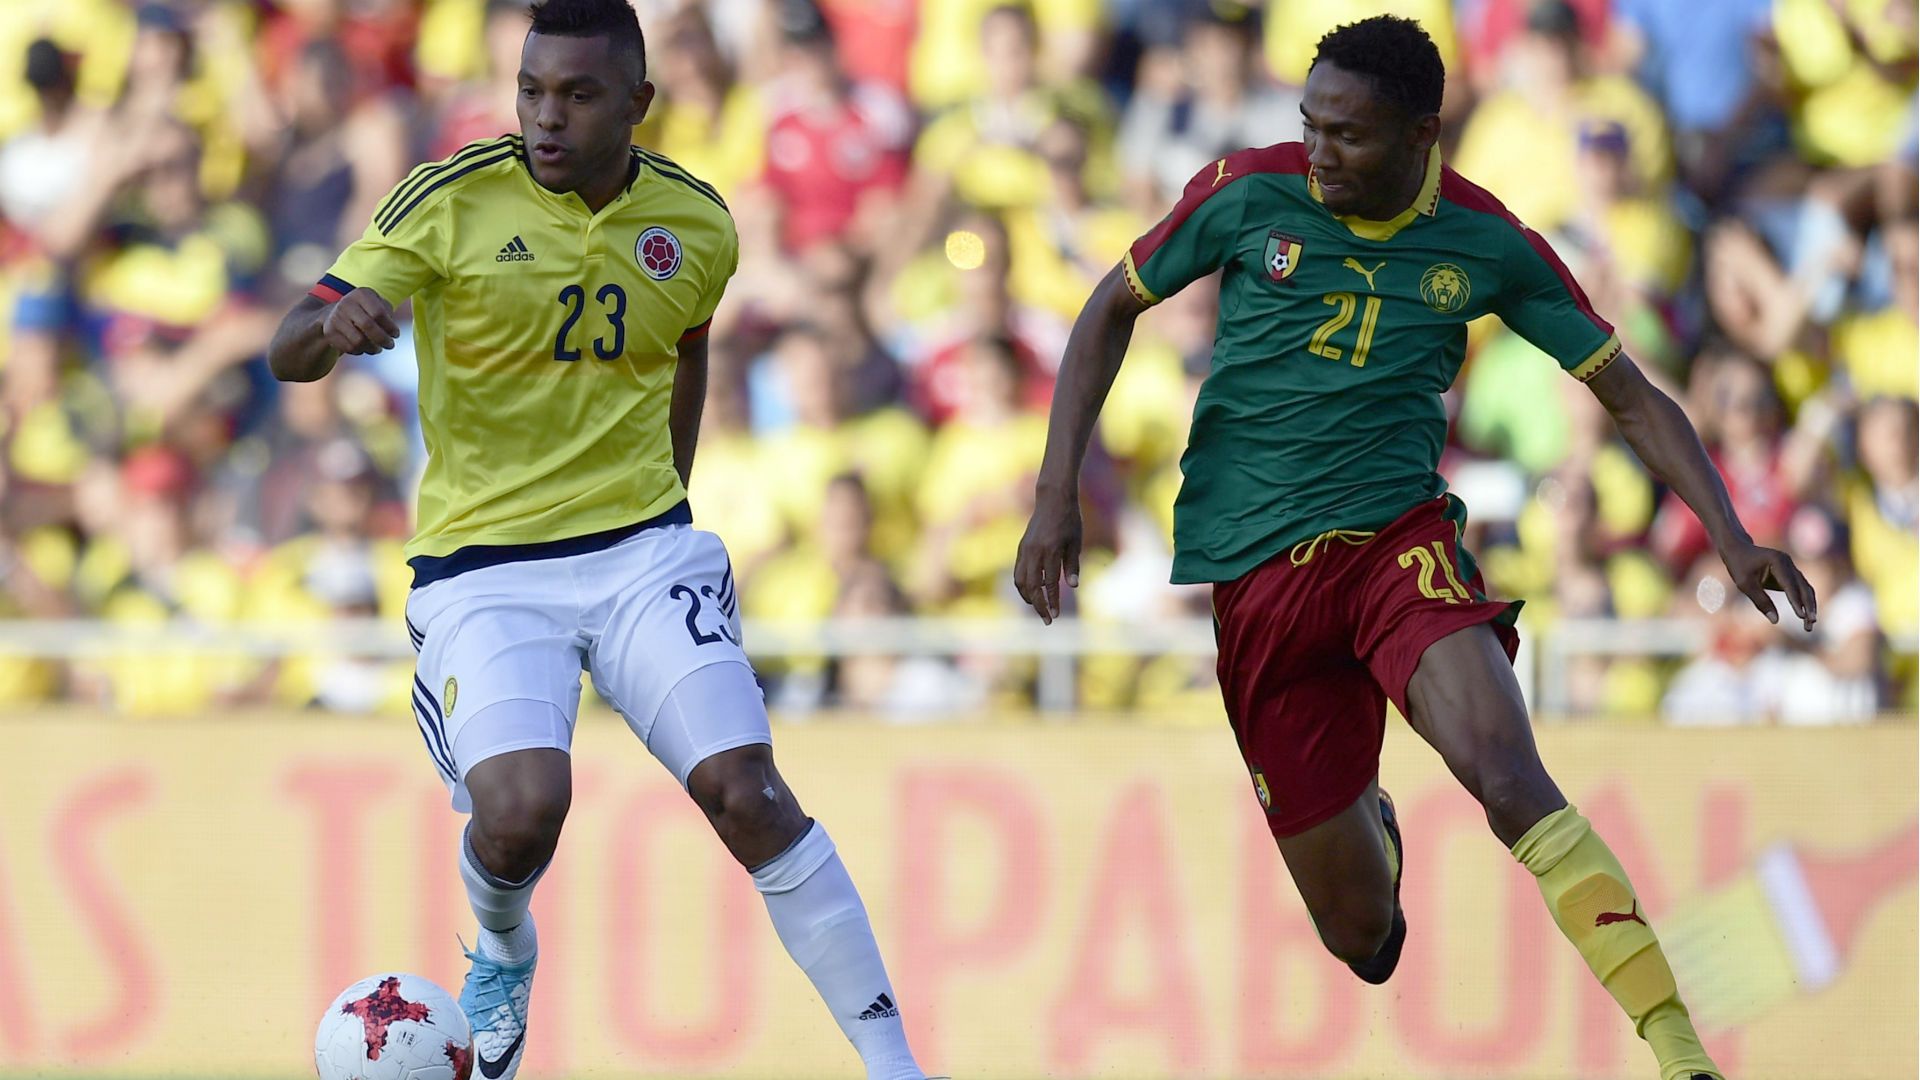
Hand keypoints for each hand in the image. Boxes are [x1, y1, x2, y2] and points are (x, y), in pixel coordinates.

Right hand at [322, 288, 399, 354]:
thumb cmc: (366, 310)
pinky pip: (349, 348)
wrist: (335, 313)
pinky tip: (364, 348)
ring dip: (372, 348)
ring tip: (377, 348)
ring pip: (358, 341)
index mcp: (361, 294)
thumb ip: (388, 313)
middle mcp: (346, 303)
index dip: (390, 327)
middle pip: (368, 325)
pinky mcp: (329, 332)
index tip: (395, 335)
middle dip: (383, 339)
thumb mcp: (378, 305)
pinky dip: (360, 351)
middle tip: (390, 345)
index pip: (379, 313)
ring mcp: (336, 317)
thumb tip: (392, 331)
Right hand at [1013, 483, 1081, 624]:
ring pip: (1020, 581)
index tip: (1056, 616)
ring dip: (1028, 598)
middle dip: (1039, 606)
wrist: (1053, 498)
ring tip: (1039, 607)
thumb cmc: (1069, 519)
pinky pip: (1018, 571)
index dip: (1053, 602)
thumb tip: (1073, 585)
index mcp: (1051, 550)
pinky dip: (1023, 585)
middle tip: (1048, 620)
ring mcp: (1025, 549)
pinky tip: (1033, 591)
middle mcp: (1035, 551)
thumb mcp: (1075, 541)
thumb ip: (1072, 564)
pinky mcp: (1021, 547)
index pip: (1050, 583)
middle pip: (1032, 587)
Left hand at [1720, 540, 1817, 630]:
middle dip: (1808, 606)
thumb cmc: (1738, 566)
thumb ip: (1760, 601)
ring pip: (1805, 588)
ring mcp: (1791, 567)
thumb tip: (1775, 620)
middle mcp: (1788, 562)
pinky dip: (1803, 601)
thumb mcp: (1745, 584)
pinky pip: (1800, 588)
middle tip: (1810, 624)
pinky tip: (1805, 615)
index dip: (1796, 601)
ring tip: (1810, 624)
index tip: (1801, 616)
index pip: (1789, 584)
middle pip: (1803, 587)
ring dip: (1809, 605)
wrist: (1738, 549)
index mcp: (1777, 561)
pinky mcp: (1790, 573)